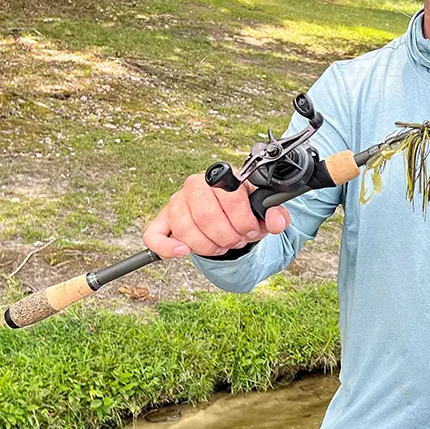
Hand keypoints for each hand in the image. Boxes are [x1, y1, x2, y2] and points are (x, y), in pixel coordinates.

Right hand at [143, 173, 290, 257]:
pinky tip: (183, 252)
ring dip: (207, 246)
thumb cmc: (243, 210)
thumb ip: (274, 215)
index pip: (230, 197)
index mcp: (221, 176)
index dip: (243, 221)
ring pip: (185, 228)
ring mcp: (176, 202)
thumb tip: (276, 221)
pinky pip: (153, 235)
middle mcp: (195, 184)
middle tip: (237, 241)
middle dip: (227, 236)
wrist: (226, 213)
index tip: (252, 231)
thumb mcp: (262, 211)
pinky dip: (167, 247)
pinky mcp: (162, 221)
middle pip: (207, 216)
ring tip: (221, 246)